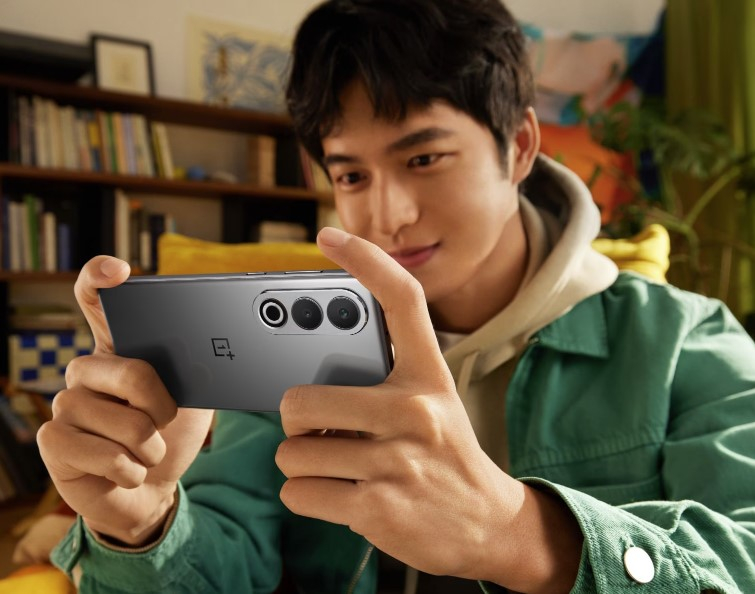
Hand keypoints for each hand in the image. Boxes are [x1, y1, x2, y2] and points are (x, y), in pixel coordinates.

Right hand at [36, 257, 213, 544]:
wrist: (153, 488)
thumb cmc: (171, 435)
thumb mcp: (195, 397)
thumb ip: (197, 366)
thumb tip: (218, 345)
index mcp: (118, 348)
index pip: (96, 300)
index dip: (100, 278)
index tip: (119, 271)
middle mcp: (86, 370)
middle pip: (132, 370)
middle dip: (164, 406)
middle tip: (164, 421)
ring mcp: (65, 404)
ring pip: (123, 420)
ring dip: (150, 447)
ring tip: (144, 450)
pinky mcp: (53, 440)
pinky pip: (104, 453)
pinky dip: (130, 470)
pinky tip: (124, 470)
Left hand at [275, 228, 581, 592]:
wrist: (489, 524)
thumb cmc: (446, 455)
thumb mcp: (433, 403)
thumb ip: (384, 379)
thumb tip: (310, 368)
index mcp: (428, 376)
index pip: (401, 300)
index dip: (364, 260)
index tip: (330, 236)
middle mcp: (414, 411)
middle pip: (300, 399)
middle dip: (297, 421)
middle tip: (319, 429)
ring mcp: (396, 460)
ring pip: (292, 453)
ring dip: (304, 463)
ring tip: (338, 465)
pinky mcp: (378, 507)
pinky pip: (299, 493)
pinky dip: (307, 495)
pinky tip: (341, 494)